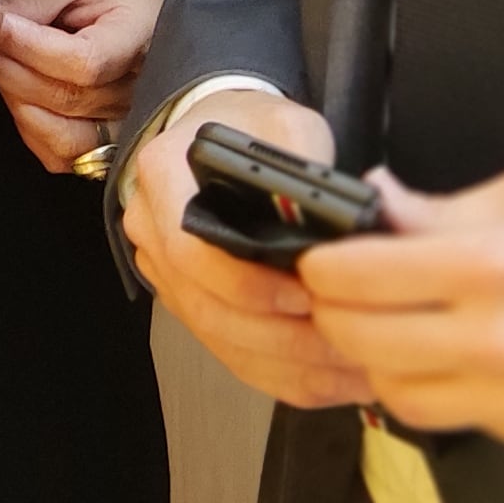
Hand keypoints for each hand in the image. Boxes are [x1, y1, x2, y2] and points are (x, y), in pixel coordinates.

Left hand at [0, 0, 177, 170]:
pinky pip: (69, 154)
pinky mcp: (113, 134)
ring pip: (66, 137)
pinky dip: (36, 134)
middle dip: (10, 72)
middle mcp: (144, 87)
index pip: (83, 63)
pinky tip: (18, 100)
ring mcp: (130, 117)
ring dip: (19, 105)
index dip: (28, 50)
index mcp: (140, 37)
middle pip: (68, 100)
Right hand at [123, 85, 372, 409]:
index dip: (247, 283)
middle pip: (204, 307)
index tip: (305, 295)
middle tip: (345, 342)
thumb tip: (338, 220)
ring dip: (287, 365)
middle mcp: (150, 227)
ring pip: (218, 340)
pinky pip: (229, 354)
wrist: (220, 132)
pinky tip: (333, 379)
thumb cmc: (251, 124)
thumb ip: (305, 163)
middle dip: (279, 337)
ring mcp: (164, 272)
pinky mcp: (189, 303)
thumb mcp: (285, 122)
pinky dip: (282, 375)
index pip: (190, 248)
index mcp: (162, 176)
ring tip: (353, 370)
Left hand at [297, 160, 503, 460]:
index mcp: (497, 263)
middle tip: (339, 296)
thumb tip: (380, 202)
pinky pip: (454, 419)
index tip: (322, 258)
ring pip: (396, 392)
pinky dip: (436, 391)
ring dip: (378, 360)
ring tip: (392, 330)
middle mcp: (500, 339)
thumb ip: (448, 206)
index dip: (324, 264)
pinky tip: (452, 360)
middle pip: (362, 338)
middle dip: (335, 313)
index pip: (360, 273)